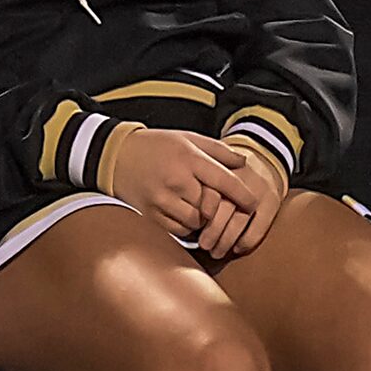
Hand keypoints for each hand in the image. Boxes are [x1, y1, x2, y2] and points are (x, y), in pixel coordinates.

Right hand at [104, 128, 260, 238]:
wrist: (116, 155)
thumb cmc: (158, 146)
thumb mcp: (189, 139)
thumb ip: (219, 151)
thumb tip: (245, 162)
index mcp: (189, 159)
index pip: (225, 181)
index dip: (244, 196)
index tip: (254, 204)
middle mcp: (176, 180)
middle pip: (213, 206)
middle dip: (224, 211)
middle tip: (229, 212)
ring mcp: (161, 199)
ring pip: (197, 221)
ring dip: (206, 221)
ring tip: (206, 213)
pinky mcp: (149, 214)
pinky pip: (178, 230)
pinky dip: (188, 228)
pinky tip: (189, 218)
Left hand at [196, 142, 288, 260]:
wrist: (263, 164)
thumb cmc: (227, 176)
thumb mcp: (209, 172)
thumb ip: (195, 187)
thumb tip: (178, 218)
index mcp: (219, 169)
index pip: (207, 195)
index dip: (200, 216)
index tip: (191, 230)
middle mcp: (239, 177)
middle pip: (223, 209)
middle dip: (212, 231)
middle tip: (204, 246)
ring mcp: (257, 188)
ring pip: (240, 220)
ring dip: (227, 240)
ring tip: (216, 252)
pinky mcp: (272, 200)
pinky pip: (259, 226)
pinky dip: (247, 240)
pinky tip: (238, 249)